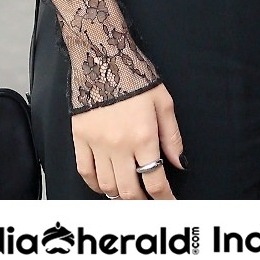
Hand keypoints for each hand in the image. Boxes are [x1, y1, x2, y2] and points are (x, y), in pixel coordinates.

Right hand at [72, 83, 183, 199]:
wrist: (103, 56)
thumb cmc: (135, 76)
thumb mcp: (163, 102)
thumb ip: (172, 136)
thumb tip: (179, 162)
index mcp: (143, 136)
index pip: (155, 181)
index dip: (164, 199)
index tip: (168, 203)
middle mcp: (119, 145)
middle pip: (130, 191)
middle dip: (142, 202)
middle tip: (148, 201)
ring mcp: (97, 143)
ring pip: (108, 186)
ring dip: (120, 195)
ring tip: (129, 193)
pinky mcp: (80, 138)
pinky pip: (85, 172)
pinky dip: (95, 185)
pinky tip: (105, 185)